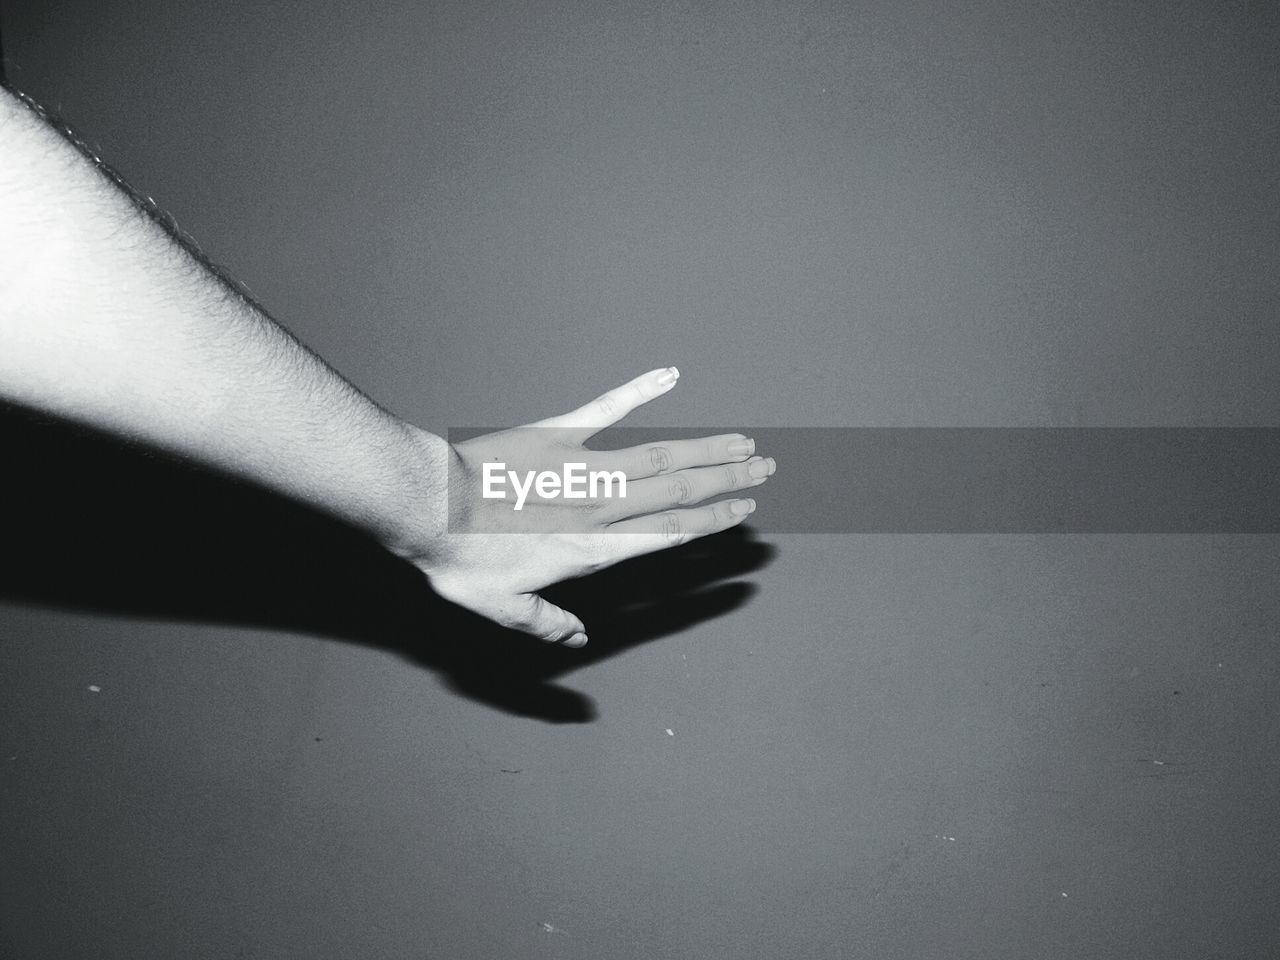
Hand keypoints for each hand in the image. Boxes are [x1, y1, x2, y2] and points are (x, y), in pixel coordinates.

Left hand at [404, 367, 774, 646]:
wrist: (427, 507)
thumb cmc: (460, 561)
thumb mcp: (502, 607)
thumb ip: (546, 623)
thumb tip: (577, 641)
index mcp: (592, 550)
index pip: (668, 535)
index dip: (711, 523)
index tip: (743, 512)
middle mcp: (599, 506)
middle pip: (677, 492)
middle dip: (726, 481)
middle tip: (765, 469)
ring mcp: (582, 466)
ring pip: (657, 456)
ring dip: (703, 448)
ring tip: (742, 441)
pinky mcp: (556, 433)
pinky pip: (605, 408)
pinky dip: (639, 390)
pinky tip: (670, 376)